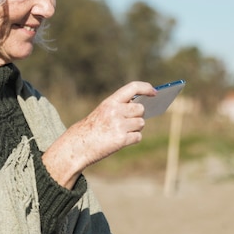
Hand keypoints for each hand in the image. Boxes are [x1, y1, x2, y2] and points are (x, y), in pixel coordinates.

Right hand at [42, 81, 156, 188]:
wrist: (78, 146)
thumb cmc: (92, 129)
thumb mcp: (104, 112)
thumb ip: (121, 108)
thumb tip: (143, 109)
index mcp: (110, 102)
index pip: (132, 87)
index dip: (146, 88)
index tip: (155, 92)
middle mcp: (115, 111)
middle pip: (140, 109)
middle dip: (138, 115)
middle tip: (127, 121)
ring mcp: (119, 125)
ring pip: (141, 123)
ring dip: (135, 128)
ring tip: (121, 132)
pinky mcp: (121, 139)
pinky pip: (138, 136)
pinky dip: (133, 139)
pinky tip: (121, 140)